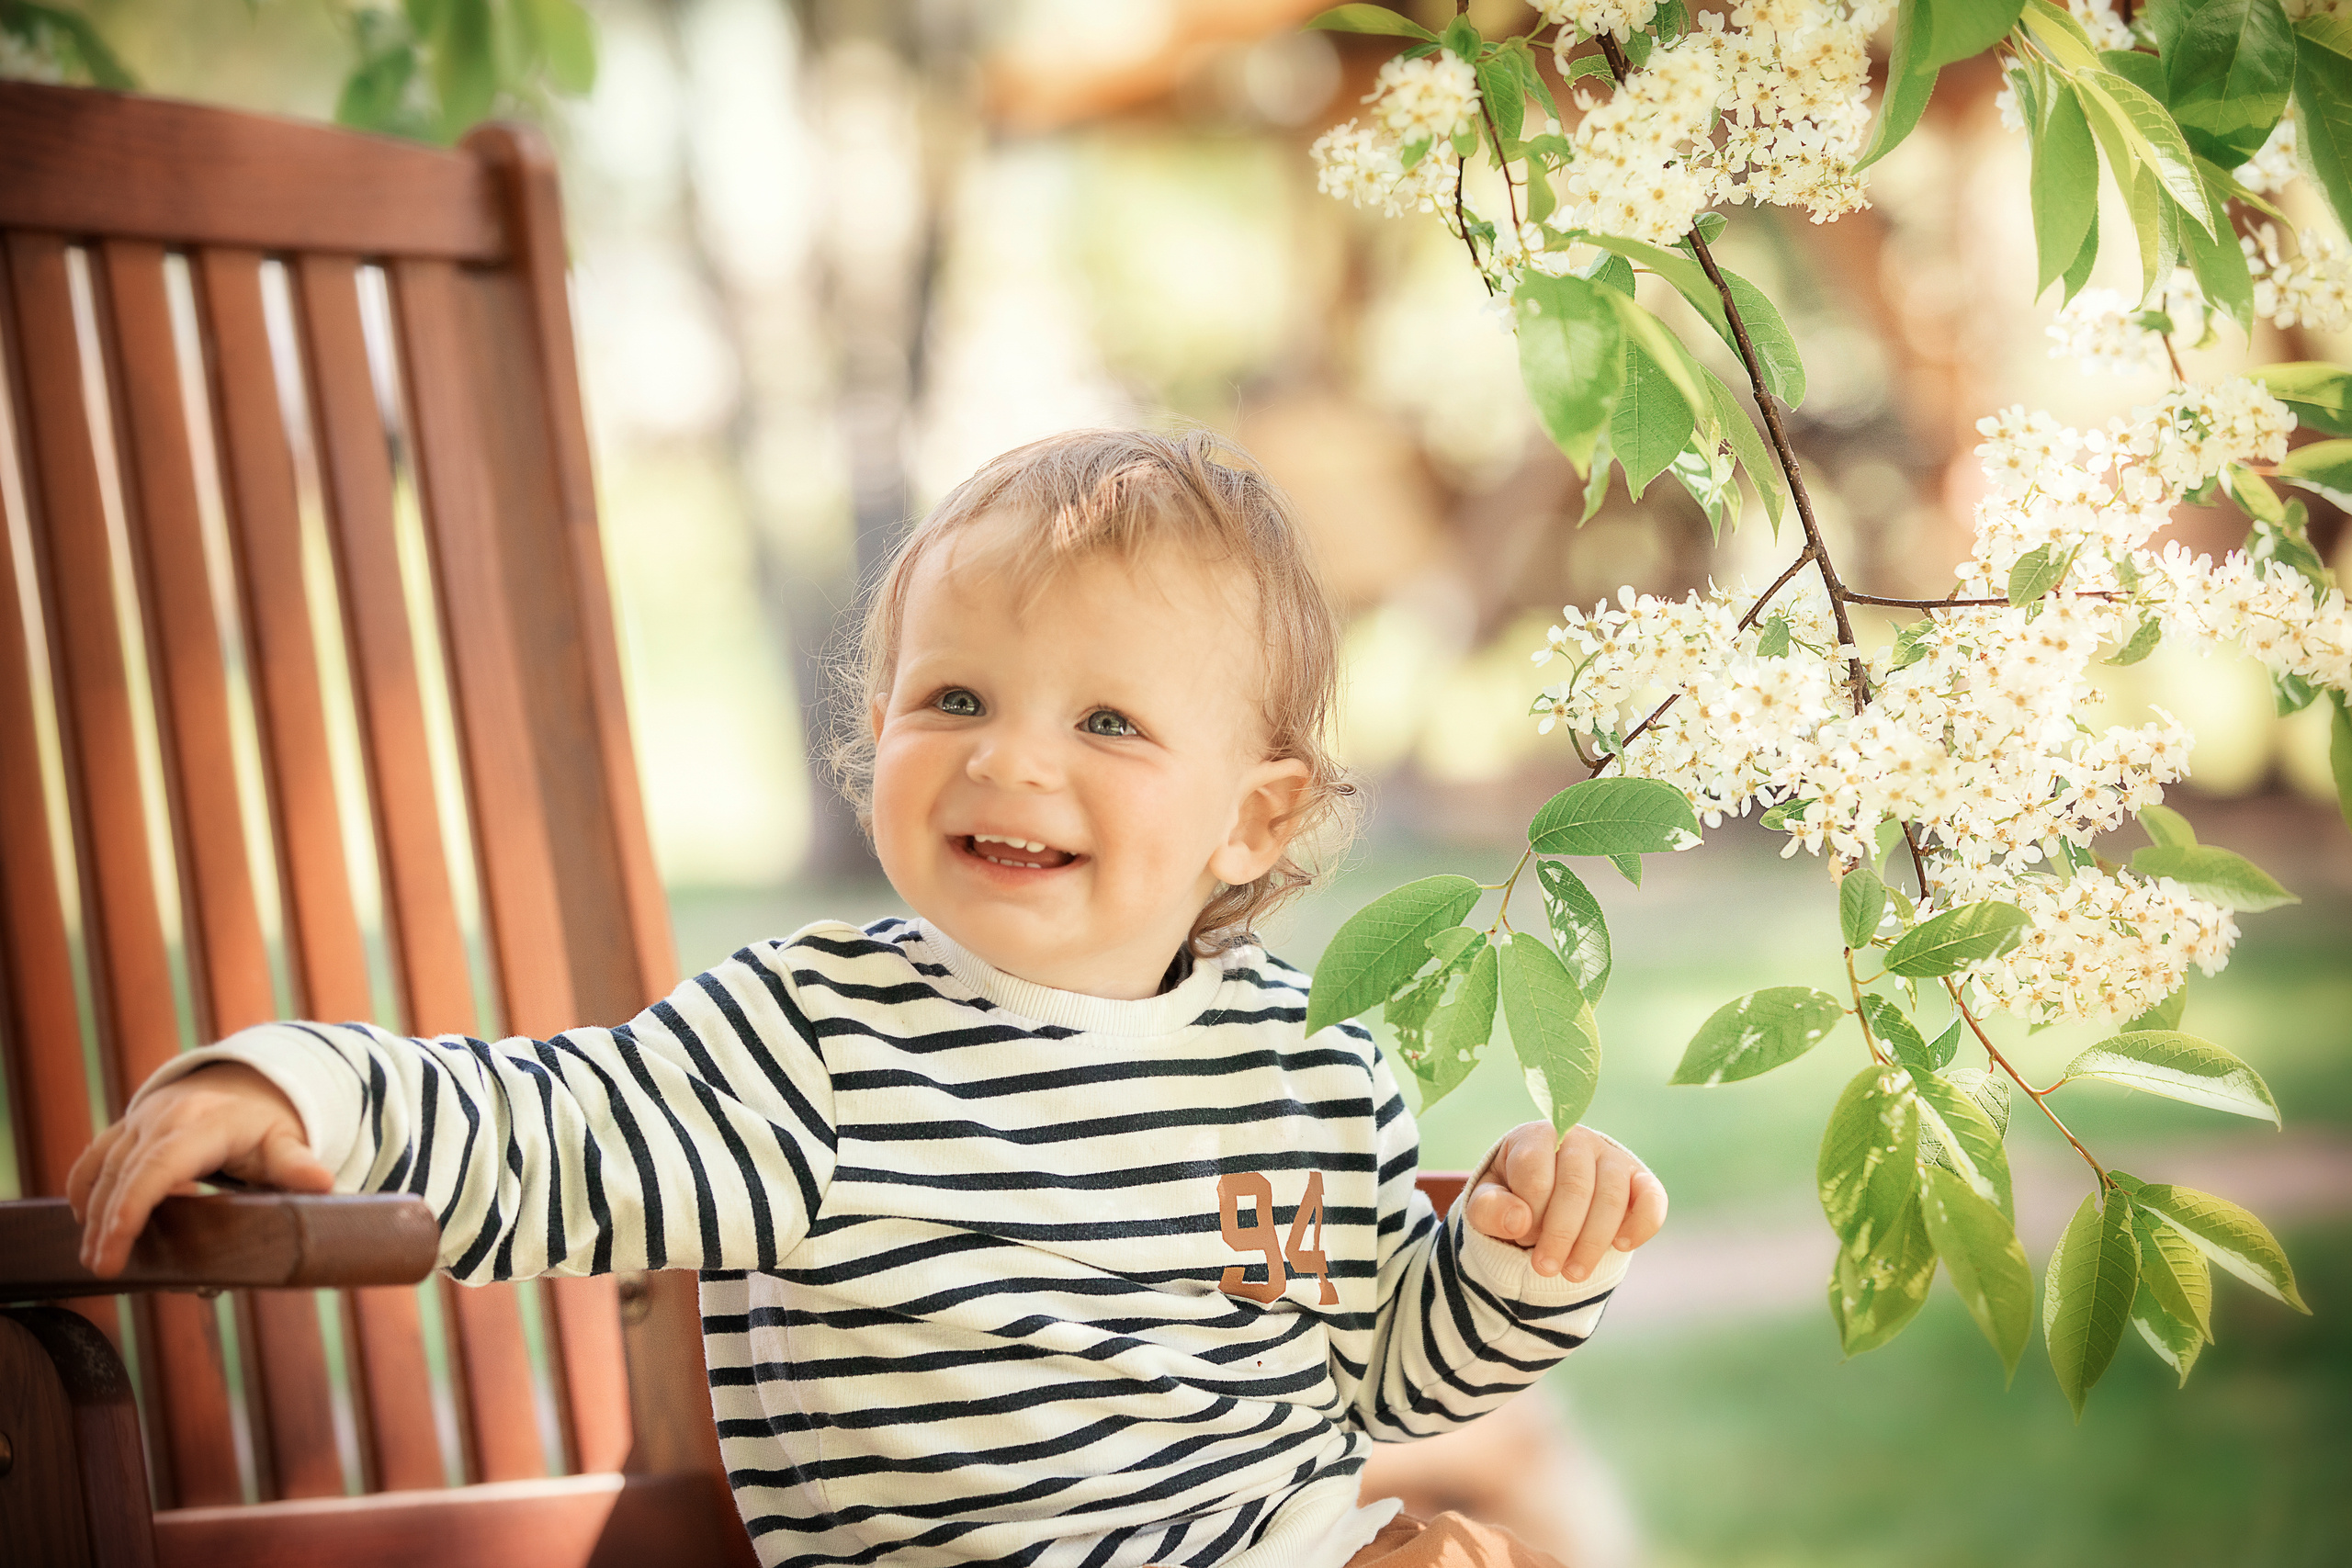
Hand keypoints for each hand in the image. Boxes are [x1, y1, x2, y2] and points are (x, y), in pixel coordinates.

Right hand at [68, 1063, 332, 1277]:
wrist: (242, 1083)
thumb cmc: (265, 1121)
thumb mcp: (285, 1139)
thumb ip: (297, 1163)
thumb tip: (323, 1183)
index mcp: (204, 1124)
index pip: (160, 1165)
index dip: (134, 1202)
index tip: (117, 1240)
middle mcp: (163, 1118)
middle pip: (125, 1172)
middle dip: (108, 1220)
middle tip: (103, 1266)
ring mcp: (139, 1122)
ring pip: (102, 1167)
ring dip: (92, 1213)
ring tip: (95, 1258)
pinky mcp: (124, 1130)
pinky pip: (93, 1159)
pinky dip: (84, 1190)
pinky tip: (86, 1222)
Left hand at [1462, 1122, 1667, 1281]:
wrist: (1545, 1196)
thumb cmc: (1512, 1197)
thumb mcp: (1486, 1204)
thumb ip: (1490, 1209)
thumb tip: (1519, 1221)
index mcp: (1537, 1136)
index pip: (1536, 1173)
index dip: (1529, 1213)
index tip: (1520, 1238)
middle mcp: (1578, 1139)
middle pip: (1576, 1187)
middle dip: (1560, 1235)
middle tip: (1544, 1269)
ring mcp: (1613, 1157)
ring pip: (1611, 1198)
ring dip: (1592, 1242)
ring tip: (1572, 1273)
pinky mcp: (1640, 1180)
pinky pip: (1652, 1199)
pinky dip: (1640, 1224)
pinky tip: (1620, 1246)